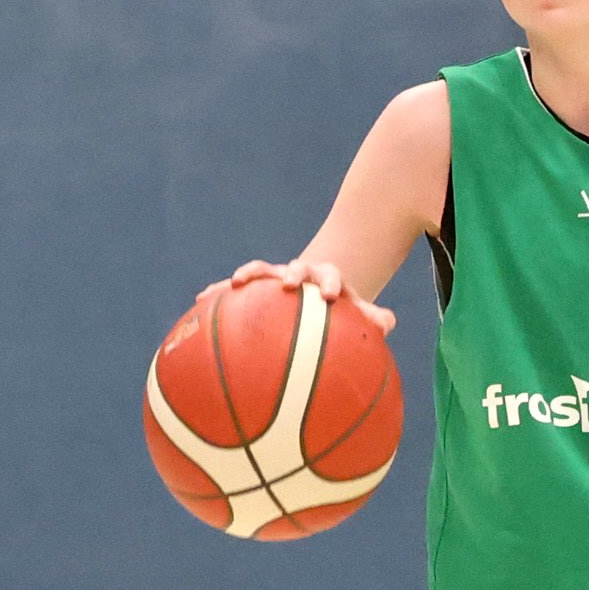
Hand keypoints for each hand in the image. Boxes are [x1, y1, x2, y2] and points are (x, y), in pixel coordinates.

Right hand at [226, 255, 395, 335]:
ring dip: (250, 274)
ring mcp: (276, 277)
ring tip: (235, 283)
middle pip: (297, 266)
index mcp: (327, 279)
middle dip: (292, 272)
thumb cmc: (338, 311)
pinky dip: (220, 291)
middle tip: (289, 283)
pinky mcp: (256, 285)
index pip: (331, 276)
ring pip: (262, 271)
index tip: (330, 296)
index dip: (330, 284)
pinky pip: (236, 288)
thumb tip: (388, 323)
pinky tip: (201, 299)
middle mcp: (301, 273)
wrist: (315, 292)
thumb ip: (372, 319)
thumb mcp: (357, 315)